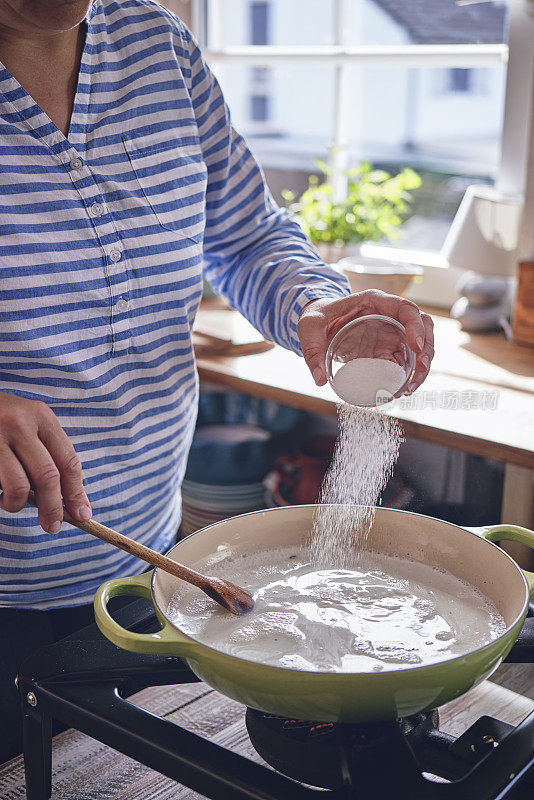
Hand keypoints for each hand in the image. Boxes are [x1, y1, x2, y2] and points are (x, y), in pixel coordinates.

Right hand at [0, 392, 90, 533]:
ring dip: (17, 504)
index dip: (77, 493)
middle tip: (53, 526)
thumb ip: (47, 454)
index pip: (68, 462)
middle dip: (53, 508)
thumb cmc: (2, 421)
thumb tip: (70, 500)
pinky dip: (0, 497)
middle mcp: (20, 424)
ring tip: (9, 502)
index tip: (82, 515)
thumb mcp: (29, 424)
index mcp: (41, 417)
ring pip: (19, 487)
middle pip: (48, 477)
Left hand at [297, 291, 433, 392]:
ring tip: (410, 388)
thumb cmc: (317, 316)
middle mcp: (389, 315)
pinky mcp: (388, 348)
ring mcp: (391, 332)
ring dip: (422, 366)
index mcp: (374, 301)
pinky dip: (410, 374)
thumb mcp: (309, 328)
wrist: (318, 321)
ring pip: (420, 344)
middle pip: (423, 326)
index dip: (415, 326)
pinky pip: (407, 360)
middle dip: (427, 349)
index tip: (415, 347)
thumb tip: (319, 379)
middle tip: (420, 371)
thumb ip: (312, 351)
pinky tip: (403, 390)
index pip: (405, 308)